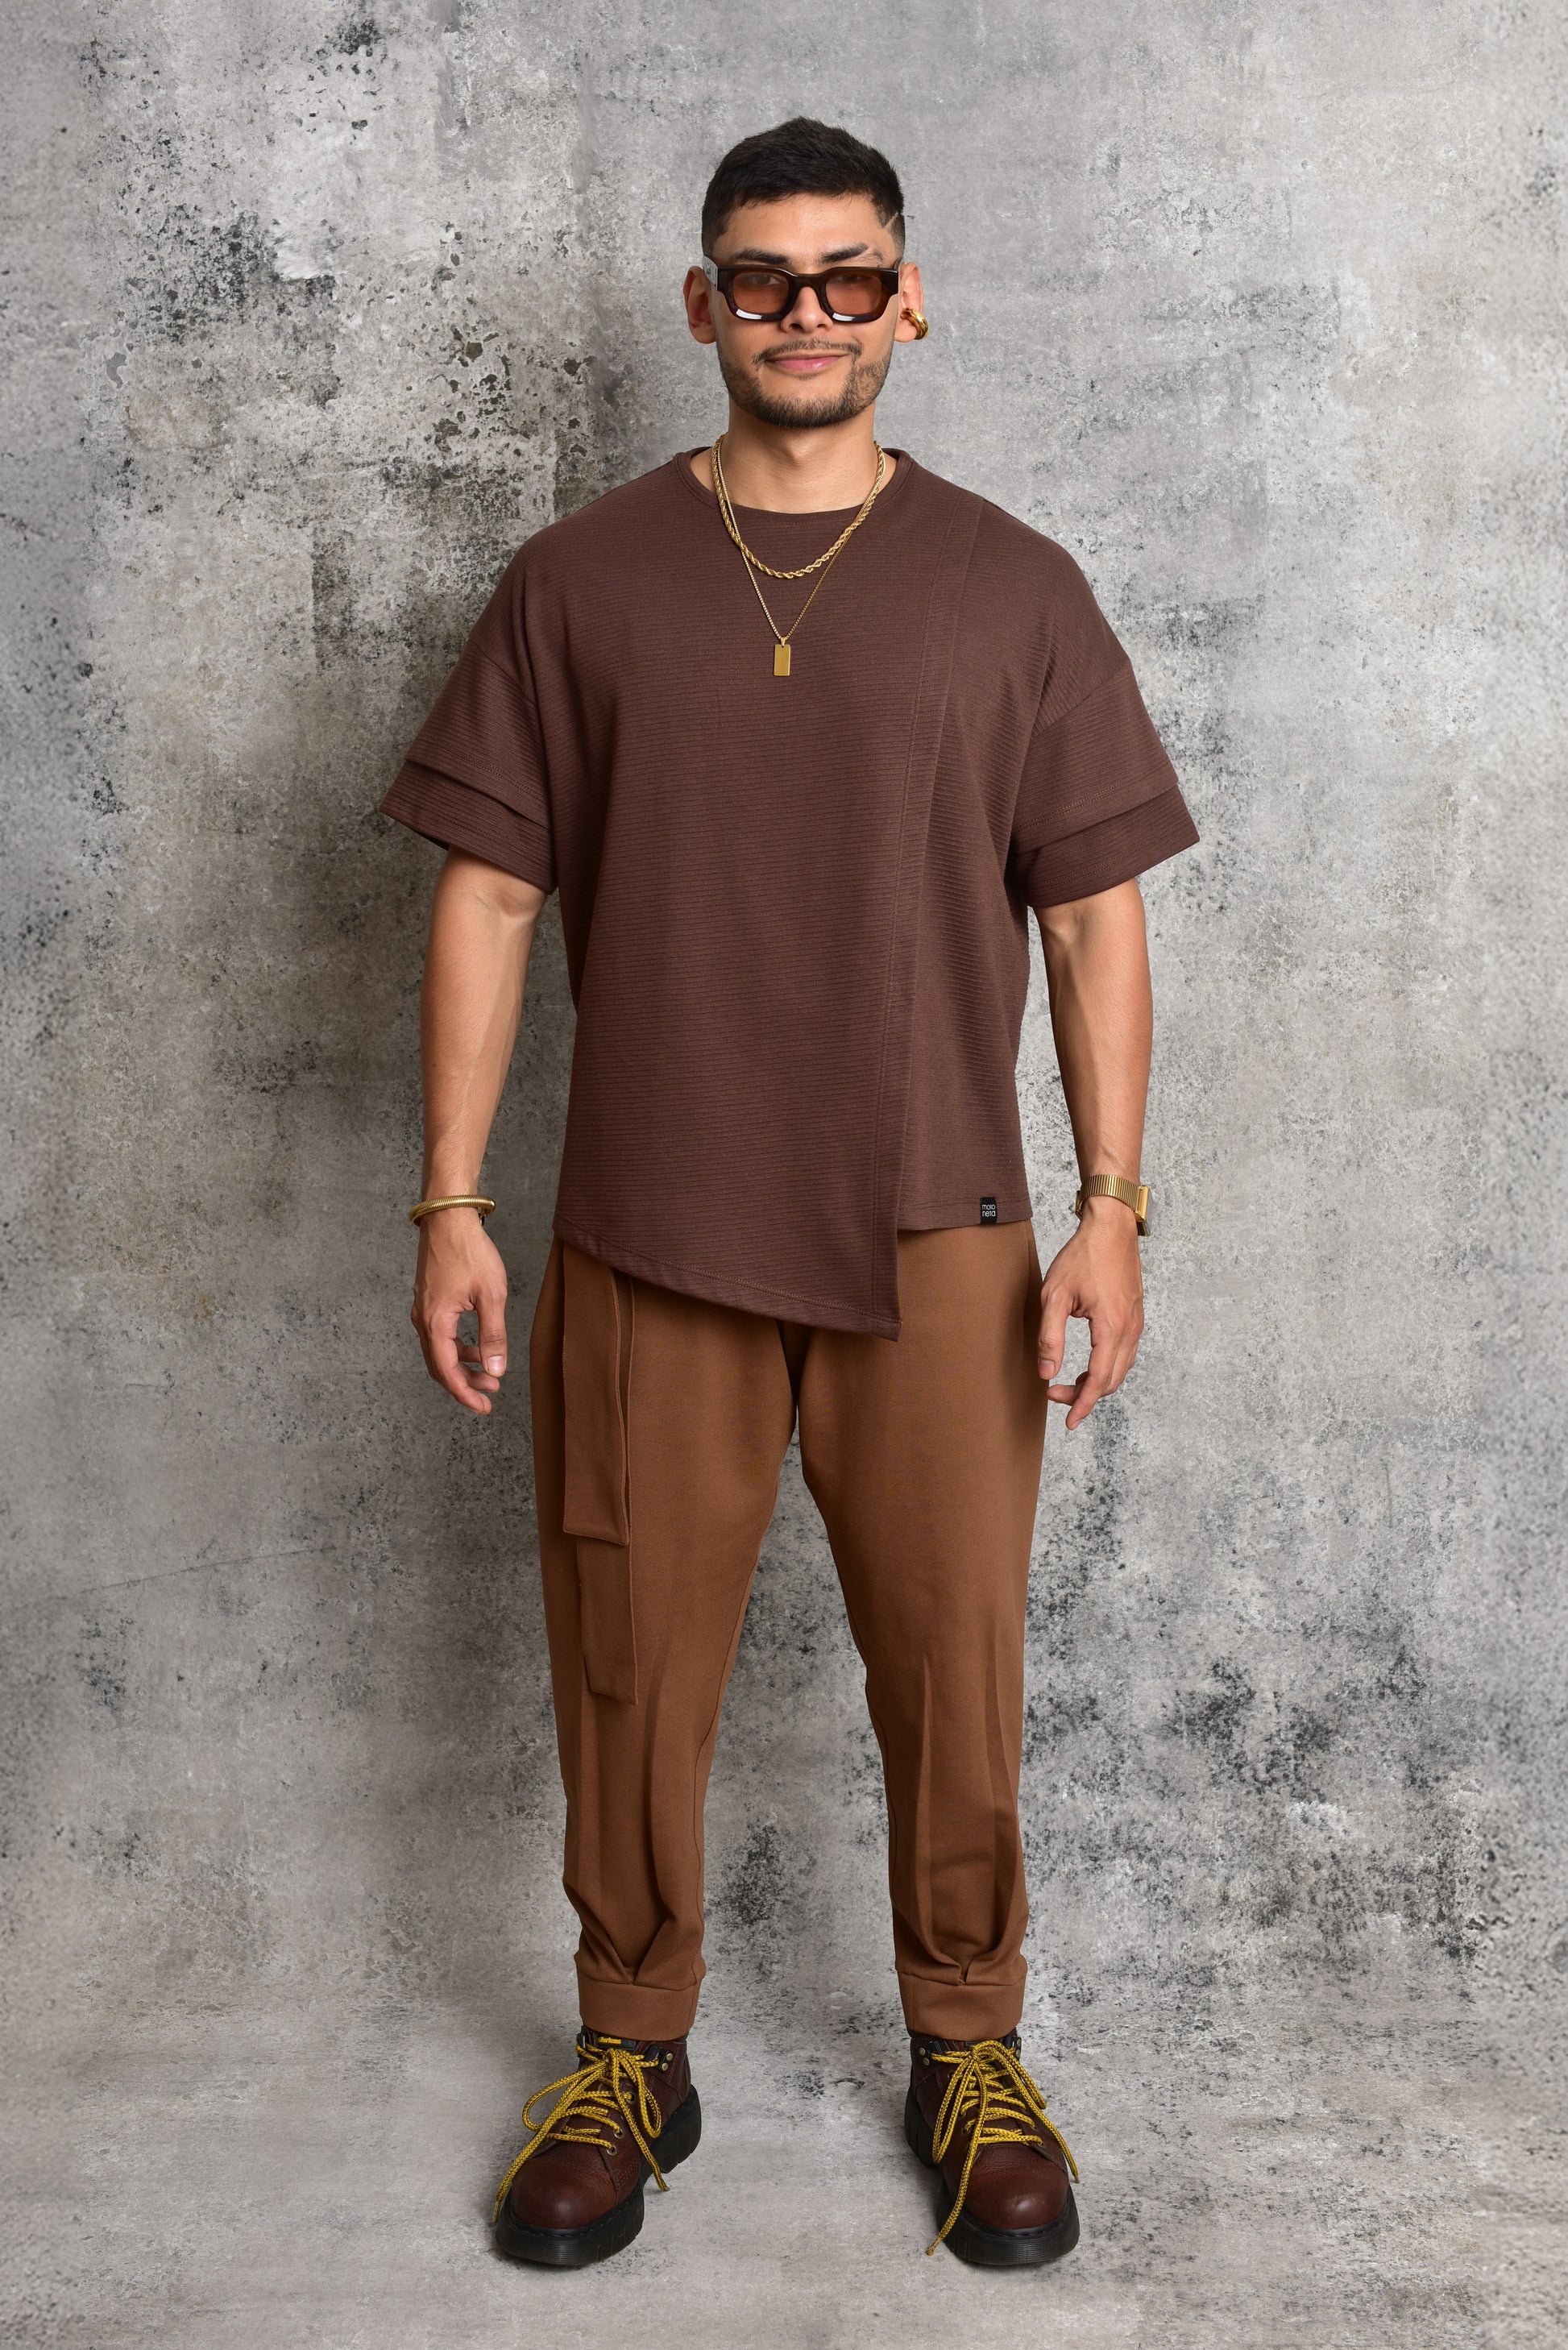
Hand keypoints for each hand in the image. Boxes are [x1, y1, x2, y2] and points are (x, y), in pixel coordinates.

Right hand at [411, 1208, 509, 1415]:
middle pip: (440, 1366)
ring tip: (489, 1374)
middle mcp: (423, 1320)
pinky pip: (440, 1335)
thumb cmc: (469, 1252)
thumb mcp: (490, 1296)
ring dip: (463, 1366)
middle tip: (489, 1397)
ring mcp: (423, 1310)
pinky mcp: (429, 1301)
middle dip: (465, 1384)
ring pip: (440, 1351)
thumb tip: (495, 1370)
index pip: (446, 1371)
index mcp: (435, 1323)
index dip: (465, 1393)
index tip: (482, 1407)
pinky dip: (458, 1348)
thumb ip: (493, 1335)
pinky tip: (477, 1347)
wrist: (448, 1218)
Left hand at [1036, 1198, 1144, 1429]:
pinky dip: (1107, 1368)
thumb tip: (1046, 1372)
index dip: (1082, 1404)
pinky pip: (1124, 1355)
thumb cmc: (1083, 1256)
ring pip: (1120, 1370)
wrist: (1111, 1228)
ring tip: (1068, 1382)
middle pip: (1111, 1380)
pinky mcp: (1135, 1317)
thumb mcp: (1054, 1295)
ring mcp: (1136, 1324)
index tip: (1068, 1422)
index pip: (1098, 1380)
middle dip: (1085, 1395)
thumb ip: (1050, 1337)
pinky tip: (1088, 1365)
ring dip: (1096, 1382)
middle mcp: (1130, 1330)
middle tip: (1054, 1394)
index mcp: (1111, 1328)